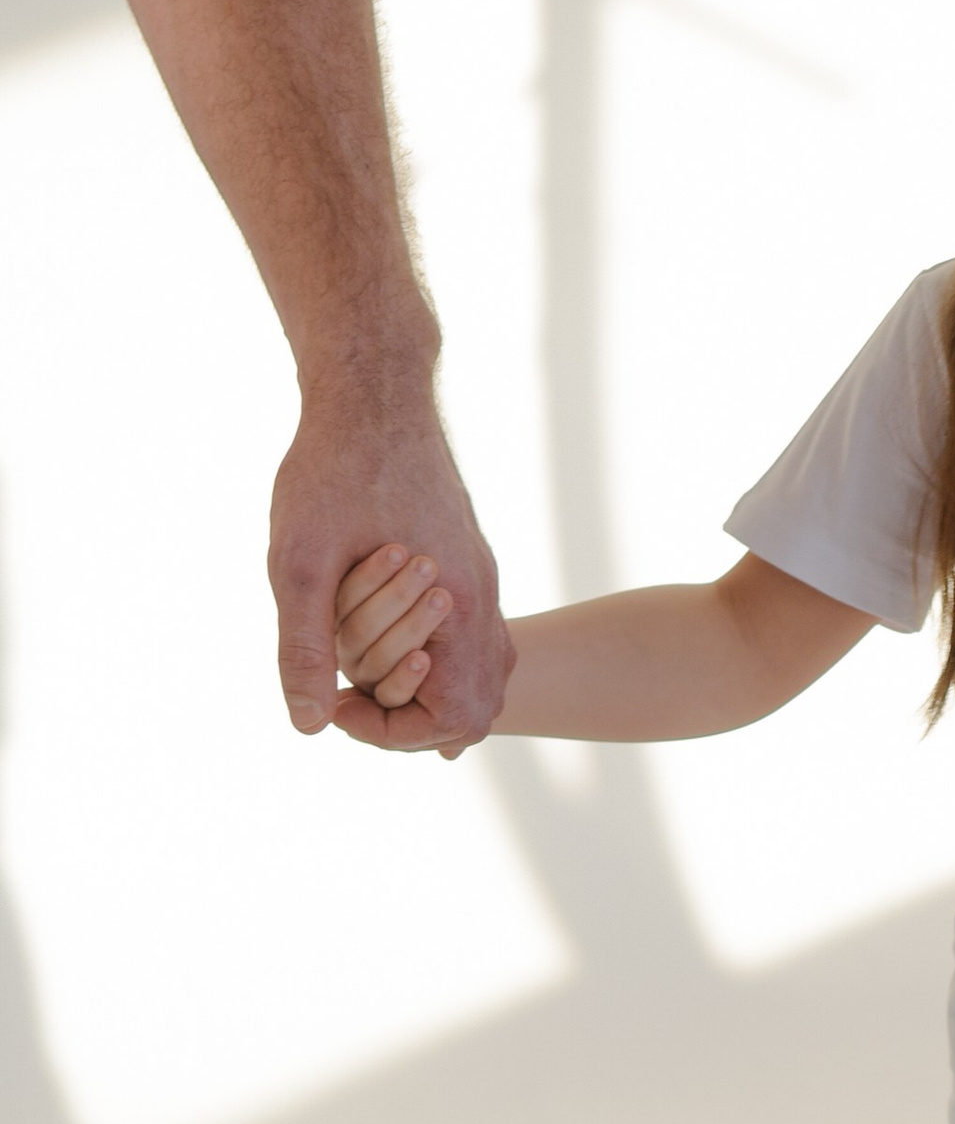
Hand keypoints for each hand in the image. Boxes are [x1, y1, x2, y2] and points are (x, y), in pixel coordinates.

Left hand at [270, 380, 511, 753]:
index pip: (454, 716)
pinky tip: (401, 651)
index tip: (336, 705)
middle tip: (351, 705)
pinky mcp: (469, 555)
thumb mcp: (300, 562)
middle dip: (415, 722)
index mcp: (454, 606)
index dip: (392, 731)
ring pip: (486, 669)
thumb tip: (308, 723)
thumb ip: (305, 645)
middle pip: (479, 704)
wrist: (375, 392)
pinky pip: (476, 632)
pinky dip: (442, 658)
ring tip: (372, 691)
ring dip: (432, 692)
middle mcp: (482, 596)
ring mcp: (482, 574)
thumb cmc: (333, 471)